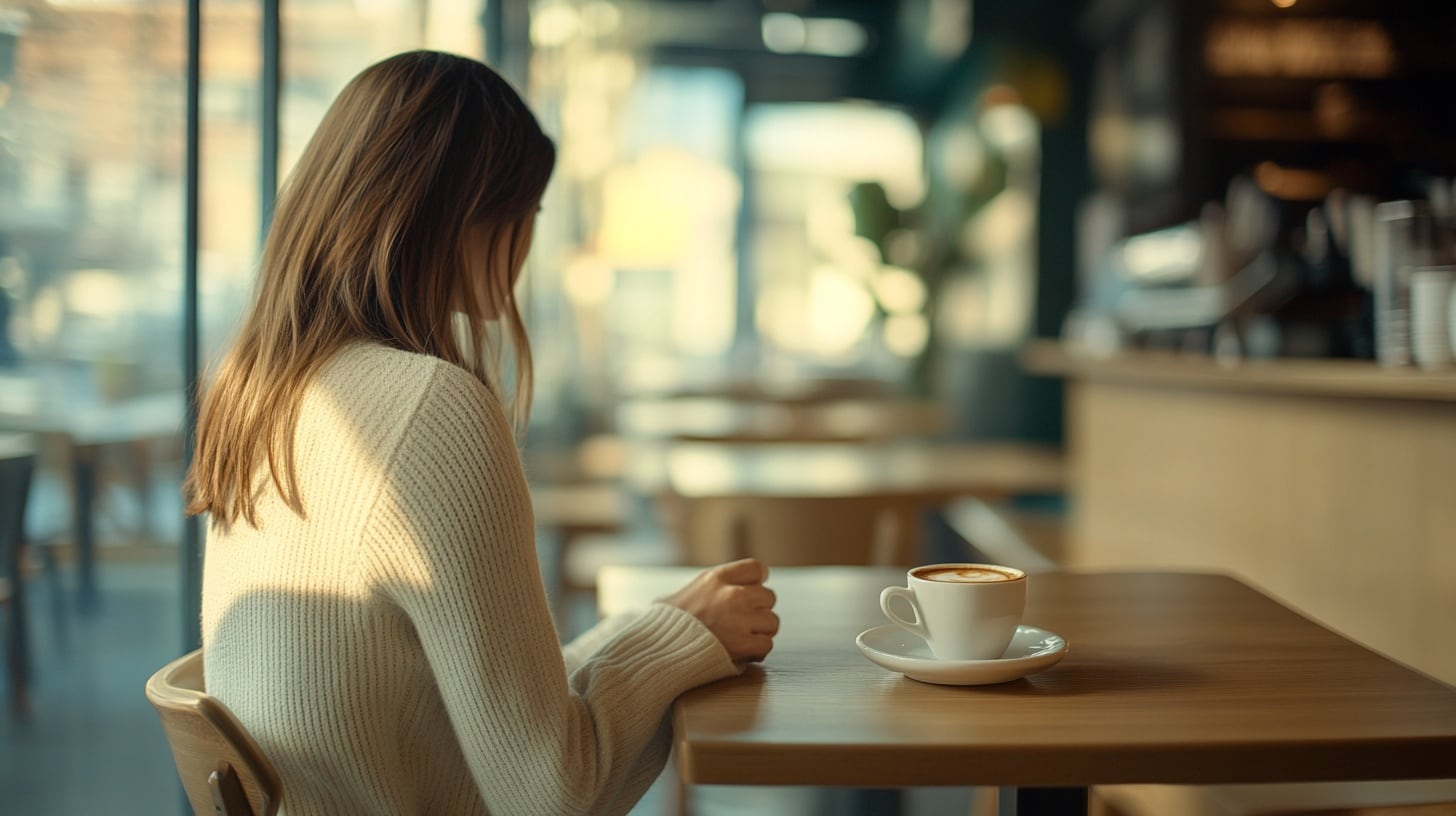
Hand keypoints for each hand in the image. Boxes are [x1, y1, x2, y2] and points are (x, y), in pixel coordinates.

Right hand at [660, 558, 778, 664]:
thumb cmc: (668, 625)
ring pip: (772, 622)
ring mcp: (739, 619)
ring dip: (760, 633)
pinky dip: (757, 652)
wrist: (659, 651)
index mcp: (717, 577)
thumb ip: (709, 588)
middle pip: (769, 597)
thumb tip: (719, 589)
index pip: (757, 569)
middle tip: (741, 622)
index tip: (751, 593)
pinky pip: (766, 645)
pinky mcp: (743, 644)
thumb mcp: (683, 593)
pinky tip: (741, 652)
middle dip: (758, 611)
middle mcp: (732, 594)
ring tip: (740, 638)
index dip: (757, 582)